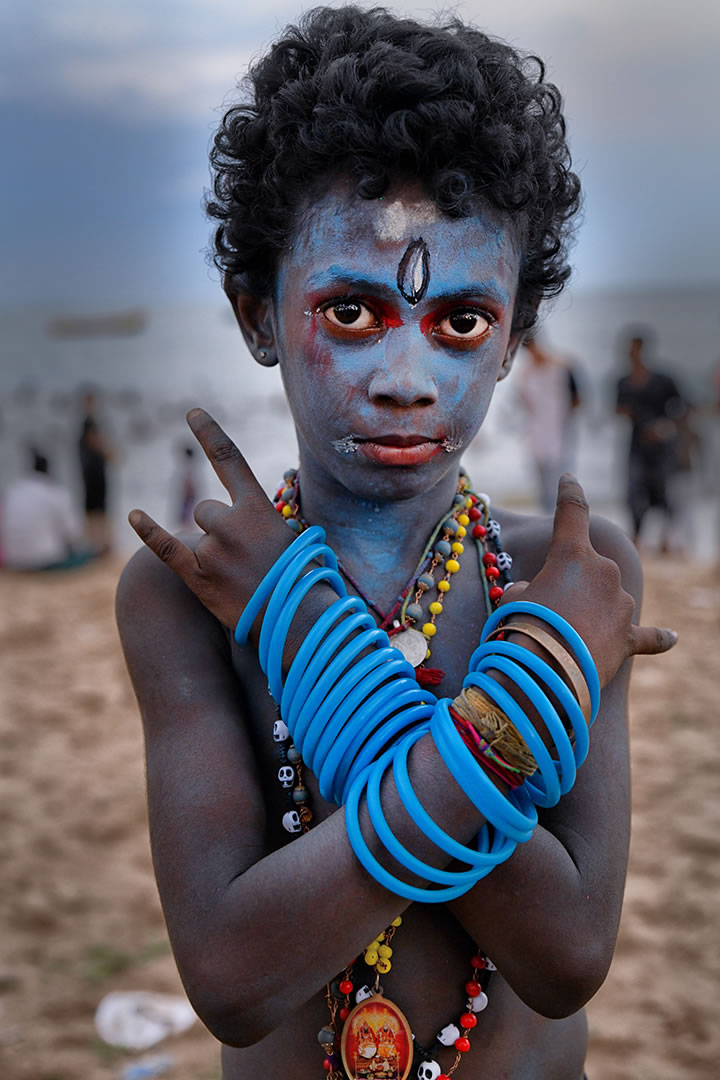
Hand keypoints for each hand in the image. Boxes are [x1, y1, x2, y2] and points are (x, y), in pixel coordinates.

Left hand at [128, 410, 292, 628]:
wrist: (299, 622)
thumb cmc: (304, 581)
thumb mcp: (294, 537)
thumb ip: (264, 522)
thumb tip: (247, 520)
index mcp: (257, 509)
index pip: (228, 460)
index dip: (209, 434)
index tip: (192, 414)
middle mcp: (230, 523)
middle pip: (206, 510)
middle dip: (219, 529)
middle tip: (245, 558)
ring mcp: (212, 551)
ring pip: (196, 534)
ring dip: (211, 551)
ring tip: (238, 577)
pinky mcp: (198, 578)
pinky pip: (167, 549)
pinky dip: (150, 531)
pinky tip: (134, 515)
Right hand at [499, 474, 676, 686]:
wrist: (546, 672)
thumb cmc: (523, 628)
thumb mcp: (514, 599)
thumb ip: (531, 588)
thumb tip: (542, 597)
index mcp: (574, 554)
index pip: (572, 512)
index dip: (569, 492)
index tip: (569, 479)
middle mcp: (605, 571)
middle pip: (589, 569)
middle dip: (572, 586)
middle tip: (545, 612)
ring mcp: (621, 604)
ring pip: (607, 600)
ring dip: (589, 613)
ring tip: (562, 638)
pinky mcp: (629, 637)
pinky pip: (648, 635)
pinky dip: (658, 637)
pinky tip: (673, 638)